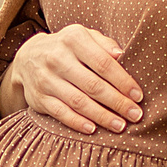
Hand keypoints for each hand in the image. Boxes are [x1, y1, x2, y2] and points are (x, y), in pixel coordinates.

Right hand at [1, 23, 143, 133]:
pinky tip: (93, 129)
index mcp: (73, 39)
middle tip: (135, 115)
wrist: (28, 57)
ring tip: (120, 125)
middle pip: (93, 85)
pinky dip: (77, 123)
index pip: (103, 63)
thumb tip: (122, 55)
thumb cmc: (67, 48)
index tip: (138, 96)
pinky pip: (60, 113)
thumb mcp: (84, 36)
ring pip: (78, 102)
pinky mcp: (38, 98)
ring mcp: (46, 79)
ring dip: (102, 116)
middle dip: (117, 102)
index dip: (123, 81)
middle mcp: (57, 58)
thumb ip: (104, 44)